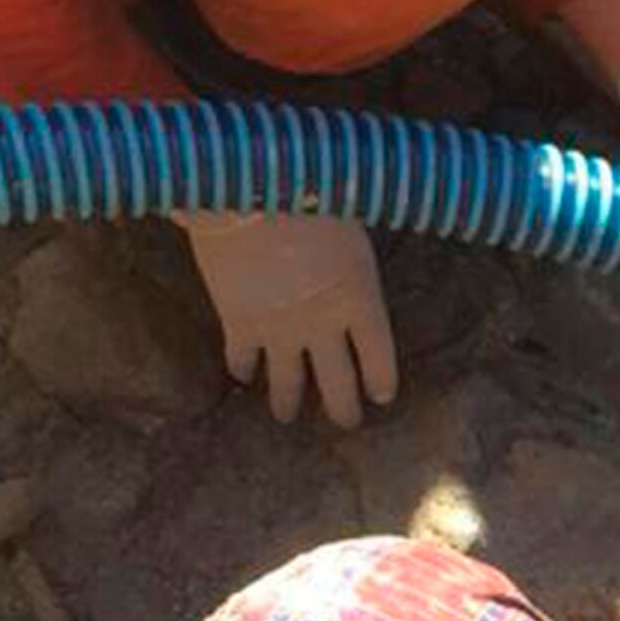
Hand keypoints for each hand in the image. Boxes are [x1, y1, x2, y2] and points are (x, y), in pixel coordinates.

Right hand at [178, 213, 397, 429]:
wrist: (252, 196)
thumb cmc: (313, 197)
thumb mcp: (353, 234)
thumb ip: (354, 267)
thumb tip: (353, 273)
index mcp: (361, 301)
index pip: (379, 357)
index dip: (381, 380)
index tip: (381, 397)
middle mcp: (323, 326)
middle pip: (338, 383)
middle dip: (343, 409)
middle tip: (346, 424)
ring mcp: (279, 330)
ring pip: (288, 383)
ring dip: (289, 402)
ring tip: (288, 416)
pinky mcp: (238, 323)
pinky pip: (242, 359)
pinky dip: (242, 370)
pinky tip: (242, 378)